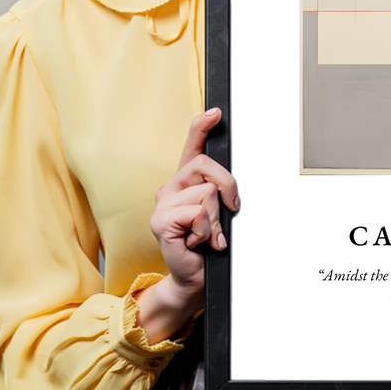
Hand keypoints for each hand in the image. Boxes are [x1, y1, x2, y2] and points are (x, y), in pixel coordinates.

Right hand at [135, 108, 239, 342]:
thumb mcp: (220, 213)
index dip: (202, 126)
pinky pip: (198, 213)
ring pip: (207, 193)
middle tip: (228, 212)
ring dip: (216, 219)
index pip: (193, 146)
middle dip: (228, 188)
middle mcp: (171, 187)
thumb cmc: (208, 245)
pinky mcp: (160, 220)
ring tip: (207, 234)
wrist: (195, 277)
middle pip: (207, 166)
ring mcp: (163, 203)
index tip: (216, 112)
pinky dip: (206, 231)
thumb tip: (230, 186)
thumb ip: (221, 193)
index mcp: (186, 181)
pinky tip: (197, 242)